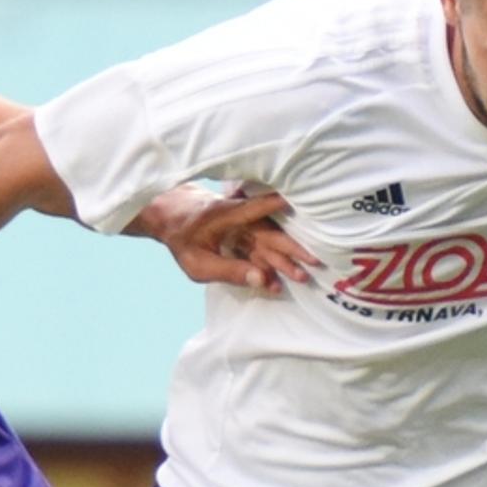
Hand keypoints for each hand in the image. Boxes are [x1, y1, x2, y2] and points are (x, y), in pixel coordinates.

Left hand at [139, 186, 320, 294]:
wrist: (171, 218)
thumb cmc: (181, 239)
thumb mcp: (198, 263)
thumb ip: (230, 271)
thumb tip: (261, 279)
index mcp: (227, 218)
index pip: (257, 210)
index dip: (277, 206)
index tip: (299, 206)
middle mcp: (240, 221)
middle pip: (271, 236)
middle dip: (293, 251)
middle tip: (315, 262)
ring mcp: (242, 228)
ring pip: (268, 244)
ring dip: (285, 260)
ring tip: (303, 276)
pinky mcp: (241, 234)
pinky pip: (258, 250)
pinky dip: (268, 264)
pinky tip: (278, 280)